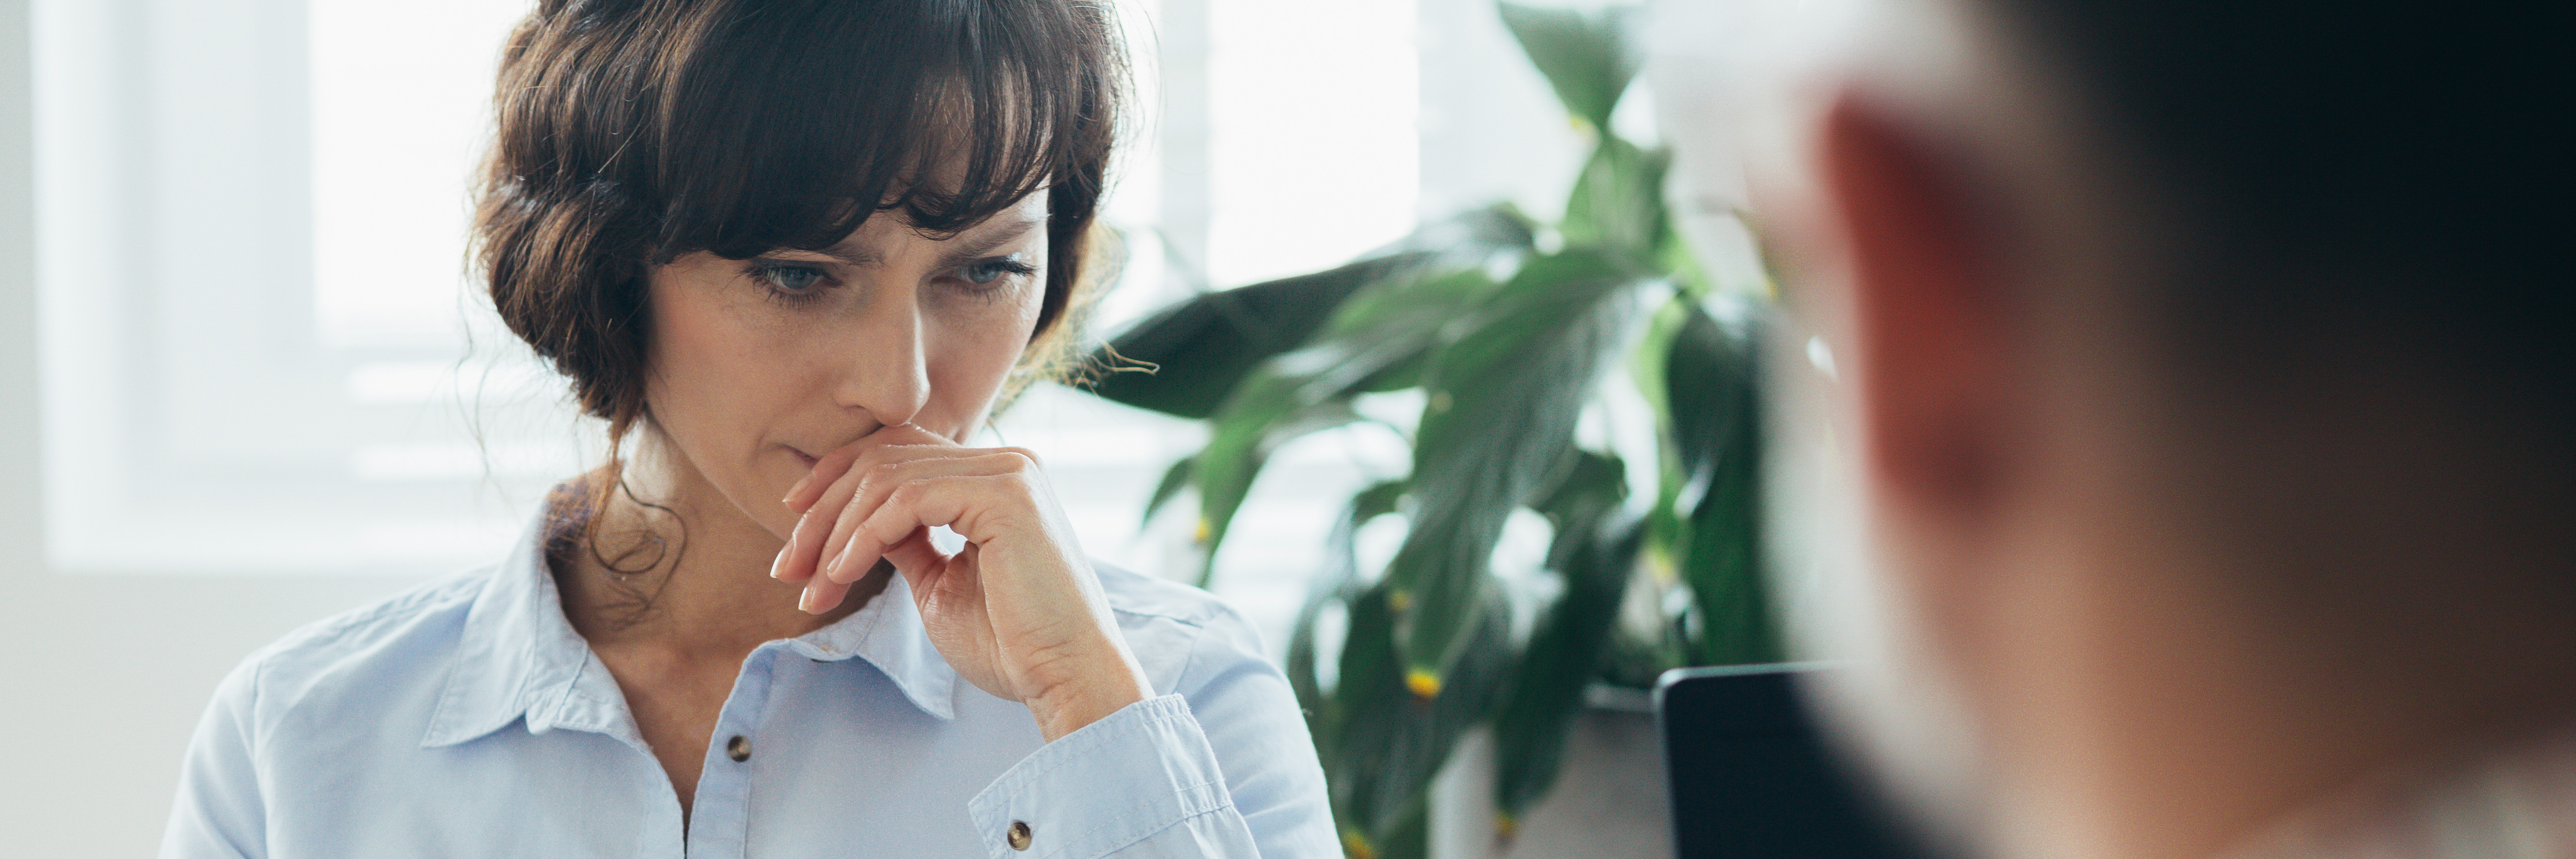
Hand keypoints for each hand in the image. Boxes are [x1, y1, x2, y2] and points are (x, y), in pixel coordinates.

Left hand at [770, 424, 1150, 741]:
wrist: (1066, 677)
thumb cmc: (1012, 645)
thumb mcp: (938, 585)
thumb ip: (904, 543)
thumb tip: (854, 524)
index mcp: (994, 479)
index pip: (900, 453)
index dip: (837, 481)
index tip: (793, 527)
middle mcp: (1006, 462)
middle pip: (885, 458)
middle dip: (823, 513)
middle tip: (787, 568)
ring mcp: (1009, 472)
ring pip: (887, 478)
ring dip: (835, 533)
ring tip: (812, 584)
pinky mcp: (1006, 494)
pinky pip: (907, 500)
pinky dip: (863, 537)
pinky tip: (842, 574)